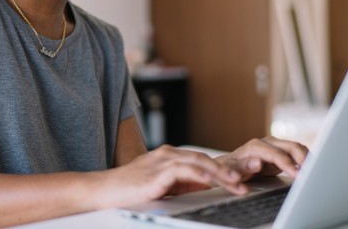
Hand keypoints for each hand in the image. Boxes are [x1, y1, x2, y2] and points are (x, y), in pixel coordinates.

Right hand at [93, 145, 248, 209]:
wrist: (101, 191)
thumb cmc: (128, 191)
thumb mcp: (161, 186)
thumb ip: (182, 183)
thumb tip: (205, 186)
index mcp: (170, 157)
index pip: (202, 160)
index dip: (223, 168)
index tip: (240, 178)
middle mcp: (168, 155)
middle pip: (205, 159)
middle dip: (227, 170)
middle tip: (246, 180)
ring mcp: (161, 162)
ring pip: (198, 162)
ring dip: (220, 173)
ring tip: (236, 184)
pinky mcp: (156, 173)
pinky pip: (183, 171)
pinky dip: (200, 175)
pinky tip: (212, 181)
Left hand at [217, 137, 308, 181]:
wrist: (229, 166)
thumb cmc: (229, 169)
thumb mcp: (231, 170)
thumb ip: (244, 167)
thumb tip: (258, 163)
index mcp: (256, 146)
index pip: (277, 155)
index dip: (289, 165)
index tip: (299, 176)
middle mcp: (267, 142)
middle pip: (292, 147)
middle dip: (304, 160)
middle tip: (313, 175)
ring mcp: (275, 145)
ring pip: (297, 148)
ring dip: (308, 159)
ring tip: (316, 172)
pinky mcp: (281, 151)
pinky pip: (297, 152)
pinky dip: (306, 160)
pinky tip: (311, 169)